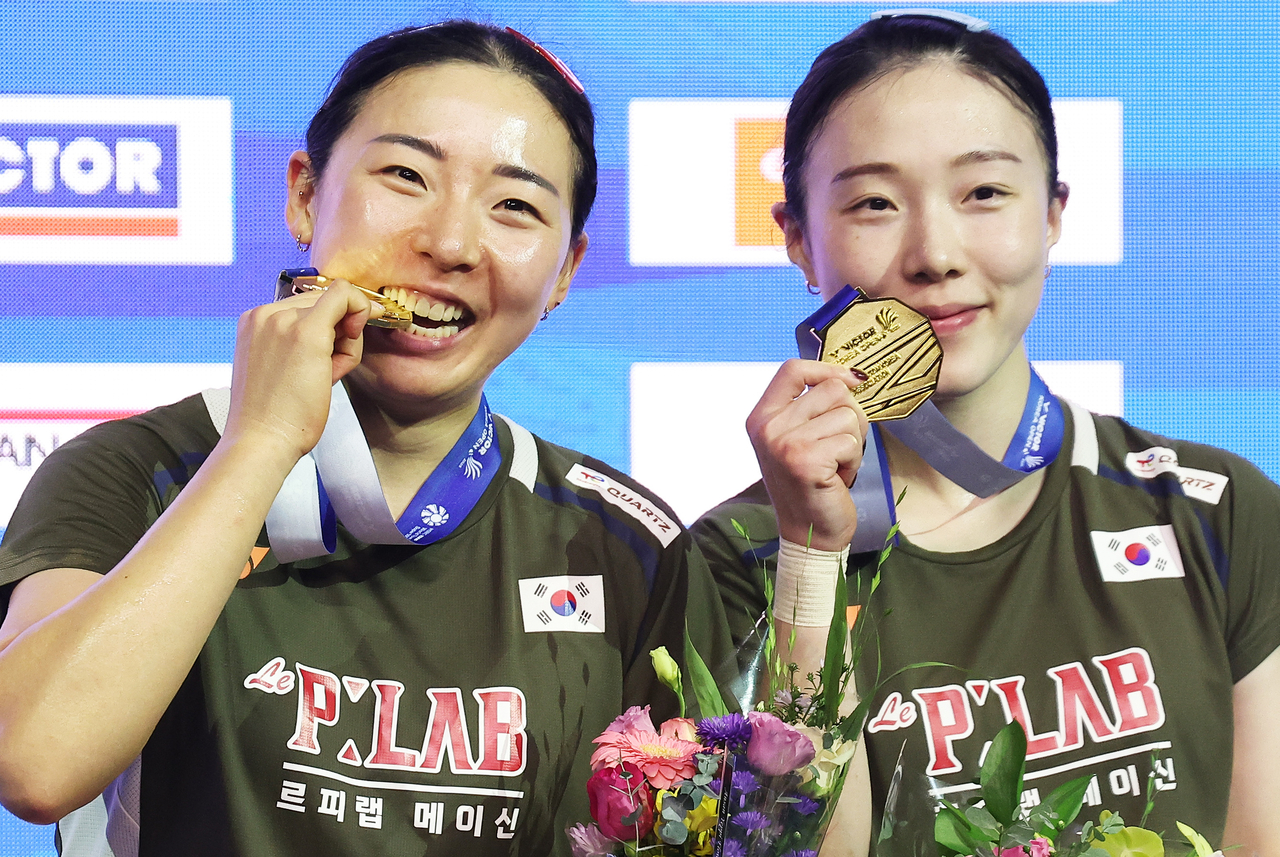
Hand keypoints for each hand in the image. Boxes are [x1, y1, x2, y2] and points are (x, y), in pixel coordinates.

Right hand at [224, 278, 382, 459]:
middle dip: (339, 333)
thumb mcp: (283, 368)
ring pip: (337, 304)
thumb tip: (344, 324)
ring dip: (346, 340)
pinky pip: (346, 297)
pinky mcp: (306, 332)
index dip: (332, 318)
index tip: (349, 332)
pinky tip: (349, 347)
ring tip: (324, 376)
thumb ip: (305, 343)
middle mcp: (265, 314)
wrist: (262, 441)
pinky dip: (361, 311)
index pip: (305, 304)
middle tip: (331, 369)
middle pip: (323, 301)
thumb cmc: (276, 417)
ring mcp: (283, 320)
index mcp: (255, 322)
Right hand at [746, 359, 869, 550]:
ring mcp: (784, 444)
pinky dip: (853, 461)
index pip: (792, 369)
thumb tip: (851, 377)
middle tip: (836, 447)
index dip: (826, 369)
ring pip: (847, 415)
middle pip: (832, 390)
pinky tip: (836, 477)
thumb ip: (811, 407)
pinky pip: (851, 442)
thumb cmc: (809, 483)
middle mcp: (768, 427)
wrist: (808, 532)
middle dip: (848, 417)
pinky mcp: (806, 461)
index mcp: (761, 416)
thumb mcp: (797, 437)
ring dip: (852, 442)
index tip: (851, 381)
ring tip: (834, 464)